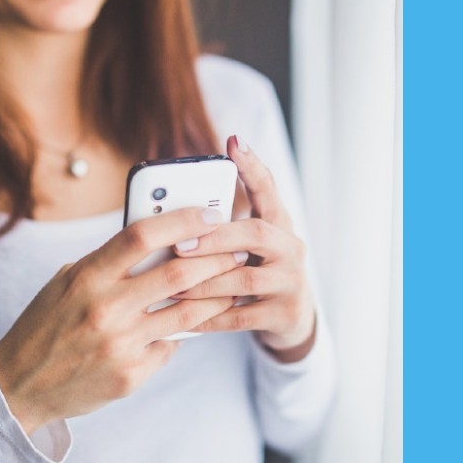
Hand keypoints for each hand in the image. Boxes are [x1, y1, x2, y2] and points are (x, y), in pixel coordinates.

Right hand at [0, 207, 242, 433]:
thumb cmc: (46, 325)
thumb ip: (107, 263)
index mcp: (86, 277)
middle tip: (236, 248)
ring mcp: (120, 344)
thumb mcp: (66, 283)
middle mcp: (105, 308)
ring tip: (231, 284)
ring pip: (187, 313)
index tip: (210, 213)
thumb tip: (158, 239)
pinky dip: (181, 333)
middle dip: (216, 257)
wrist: (20, 386)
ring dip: (216, 295)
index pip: (141, 236)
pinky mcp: (131, 375)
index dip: (182, 220)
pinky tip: (188, 325)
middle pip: (177, 272)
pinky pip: (170, 346)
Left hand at [172, 135, 316, 362]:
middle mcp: (291, 248)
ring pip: (245, 279)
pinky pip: (241, 316)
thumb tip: (170, 213)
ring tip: (171, 285)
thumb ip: (221, 229)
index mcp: (279, 224)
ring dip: (204, 282)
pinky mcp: (285, 314)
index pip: (268, 189)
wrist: (291, 320)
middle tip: (178, 244)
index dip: (252, 166)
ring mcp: (292, 282)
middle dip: (215, 238)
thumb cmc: (255, 273)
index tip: (234, 142)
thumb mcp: (246, 247)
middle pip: (257, 233)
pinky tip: (186, 317)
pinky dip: (210, 316)